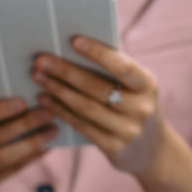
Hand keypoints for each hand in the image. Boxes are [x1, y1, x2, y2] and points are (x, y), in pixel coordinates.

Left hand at [32, 37, 191, 191]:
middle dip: (65, 72)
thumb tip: (73, 48)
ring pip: (85, 107)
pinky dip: (61, 111)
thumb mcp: (136, 88)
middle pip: (96, 87)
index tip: (73, 41)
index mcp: (148, 85)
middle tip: (41, 60)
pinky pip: (82, 126)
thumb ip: (114, 72)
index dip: (98, 53)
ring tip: (38, 77)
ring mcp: (128, 130)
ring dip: (58, 91)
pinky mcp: (114, 148)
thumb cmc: (135, 106)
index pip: (122, 66)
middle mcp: (140, 108)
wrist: (153, 150)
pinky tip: (45, 100)